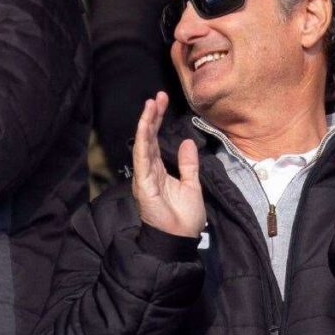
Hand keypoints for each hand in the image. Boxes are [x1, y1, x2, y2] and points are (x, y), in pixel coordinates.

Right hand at [132, 92, 205, 237]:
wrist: (180, 239)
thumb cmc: (184, 218)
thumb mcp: (192, 185)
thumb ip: (188, 165)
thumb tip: (187, 142)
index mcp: (159, 171)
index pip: (156, 141)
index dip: (158, 121)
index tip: (163, 101)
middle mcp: (148, 171)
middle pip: (148, 138)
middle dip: (152, 116)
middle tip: (158, 96)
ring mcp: (144, 177)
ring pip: (143, 145)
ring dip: (146, 123)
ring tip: (151, 104)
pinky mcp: (143, 184)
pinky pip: (142, 159)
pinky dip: (143, 141)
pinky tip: (146, 126)